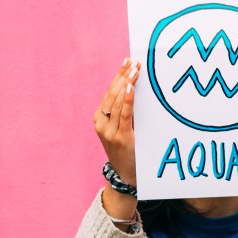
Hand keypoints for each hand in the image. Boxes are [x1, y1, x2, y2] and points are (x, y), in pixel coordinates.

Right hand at [94, 60, 141, 182]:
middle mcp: (101, 123)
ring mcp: (108, 131)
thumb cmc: (128, 149)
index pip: (109, 92)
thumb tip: (138, 88)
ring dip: (127, 84)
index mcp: (99, 119)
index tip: (128, 62)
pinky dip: (127, 100)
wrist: (127, 175)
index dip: (118, 76)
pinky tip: (131, 88)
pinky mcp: (120, 138)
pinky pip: (124, 115)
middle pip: (112, 94)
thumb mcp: (123, 128)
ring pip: (117, 102)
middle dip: (123, 76)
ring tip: (135, 70)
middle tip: (134, 62)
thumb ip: (126, 112)